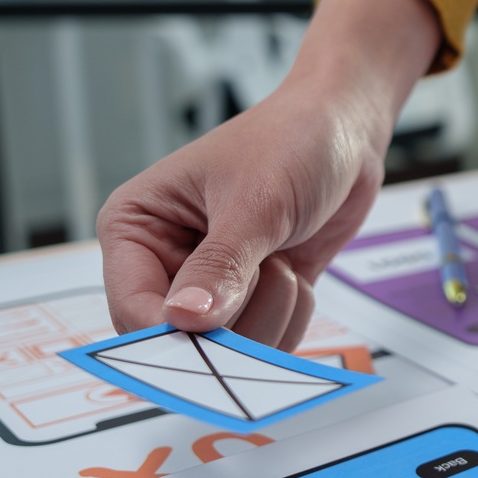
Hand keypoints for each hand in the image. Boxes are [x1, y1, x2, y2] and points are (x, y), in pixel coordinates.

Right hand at [96, 0, 439, 347]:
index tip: (217, 337)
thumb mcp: (253, 201)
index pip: (132, 308)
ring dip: (272, 310)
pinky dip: (292, 311)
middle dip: (238, 315)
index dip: (173, 334)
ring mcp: (210, 284)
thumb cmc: (289, 141)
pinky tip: (295, 266)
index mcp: (136, 227)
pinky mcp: (253, 298)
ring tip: (281, 252)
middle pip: (181, 339)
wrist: (344, 130)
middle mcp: (165, 262)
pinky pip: (267, 339)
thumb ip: (220, 265)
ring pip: (230, 347)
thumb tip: (184, 320)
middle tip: (269, 267)